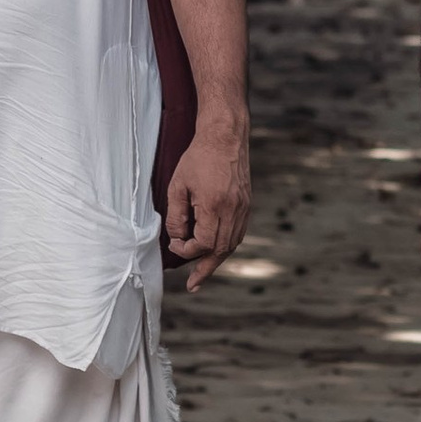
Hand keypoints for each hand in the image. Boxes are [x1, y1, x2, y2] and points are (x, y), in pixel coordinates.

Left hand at [164, 124, 249, 284]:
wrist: (225, 136)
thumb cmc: (198, 158)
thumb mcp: (177, 185)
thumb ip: (176, 215)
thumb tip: (177, 238)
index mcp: (215, 205)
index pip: (202, 243)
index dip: (186, 250)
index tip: (173, 243)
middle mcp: (233, 210)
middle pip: (221, 250)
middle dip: (205, 269)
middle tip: (193, 285)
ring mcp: (243, 208)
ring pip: (232, 244)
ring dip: (217, 260)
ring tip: (203, 272)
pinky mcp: (247, 204)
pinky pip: (238, 233)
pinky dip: (226, 245)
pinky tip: (215, 249)